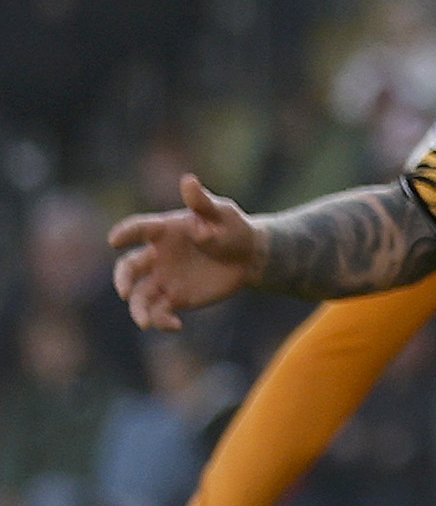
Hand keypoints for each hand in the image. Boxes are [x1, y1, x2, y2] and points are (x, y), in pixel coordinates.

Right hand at [109, 175, 261, 330]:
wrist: (250, 257)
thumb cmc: (234, 228)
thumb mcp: (221, 212)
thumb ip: (202, 201)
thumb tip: (188, 180)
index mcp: (163, 231)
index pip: (138, 229)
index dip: (125, 233)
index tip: (115, 240)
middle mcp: (157, 255)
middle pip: (128, 267)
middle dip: (122, 279)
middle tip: (124, 291)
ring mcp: (164, 278)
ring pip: (140, 295)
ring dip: (138, 309)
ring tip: (145, 322)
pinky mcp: (176, 298)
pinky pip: (160, 312)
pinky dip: (162, 321)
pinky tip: (175, 325)